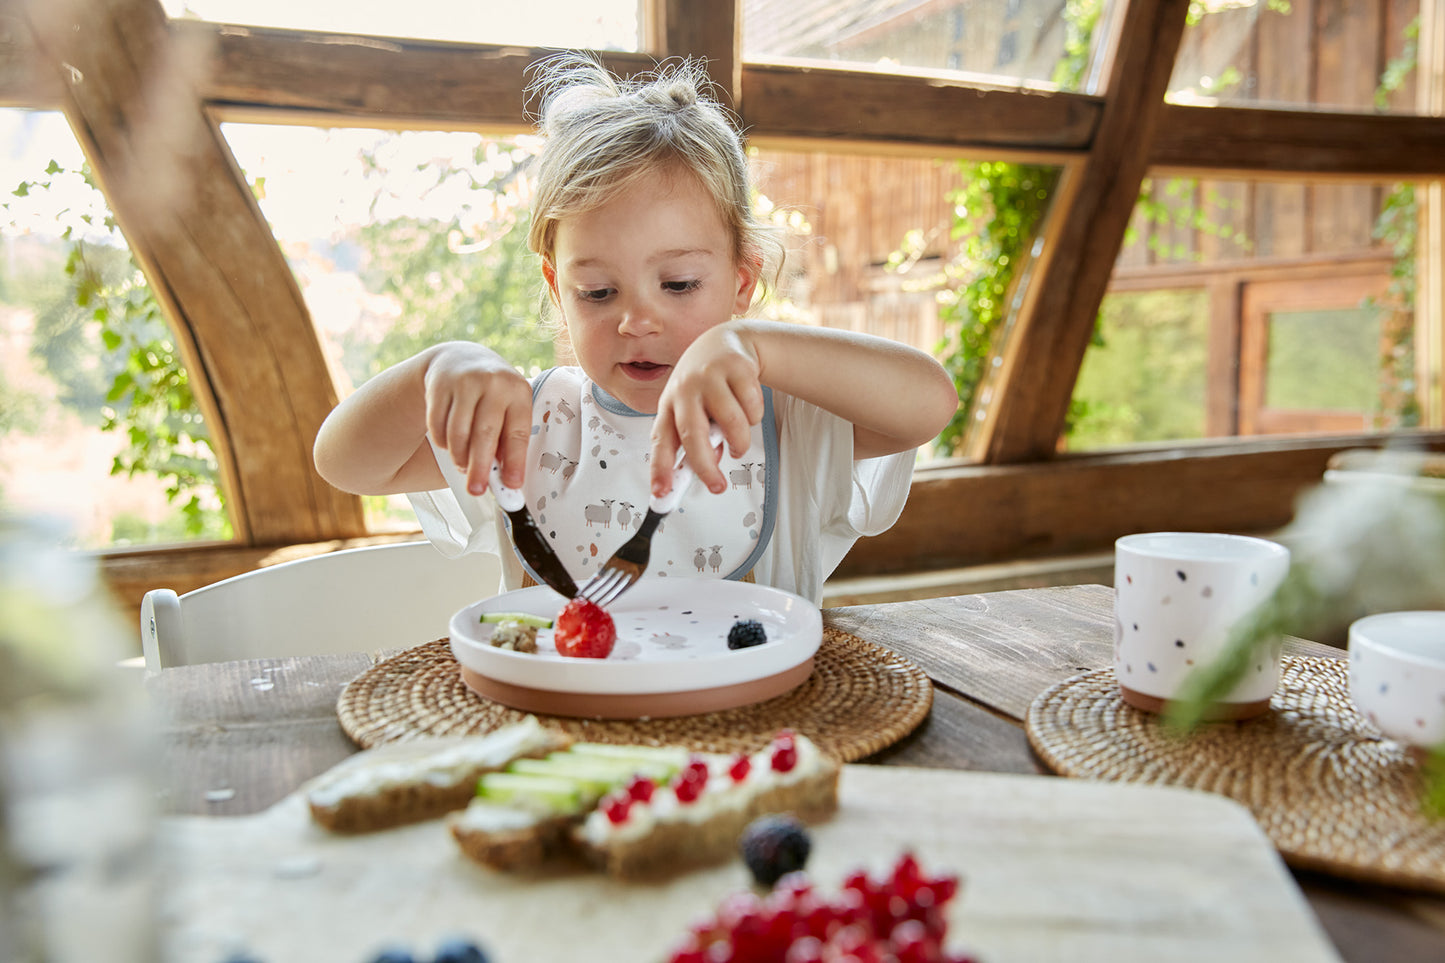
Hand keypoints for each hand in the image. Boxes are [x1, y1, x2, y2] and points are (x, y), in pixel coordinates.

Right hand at [422, 343, 532, 495]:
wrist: (460, 360)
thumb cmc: (492, 395)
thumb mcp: (509, 408)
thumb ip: (508, 440)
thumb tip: (506, 479)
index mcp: (518, 391)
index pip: (517, 433)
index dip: (514, 462)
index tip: (512, 485)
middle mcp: (493, 383)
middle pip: (484, 434)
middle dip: (480, 467)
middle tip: (477, 489)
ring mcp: (464, 382)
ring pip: (457, 433)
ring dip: (458, 456)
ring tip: (463, 465)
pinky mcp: (439, 386)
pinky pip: (437, 425)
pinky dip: (442, 442)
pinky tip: (449, 444)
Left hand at [651, 324, 764, 495]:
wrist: (724, 342)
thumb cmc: (705, 385)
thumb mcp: (694, 411)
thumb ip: (699, 439)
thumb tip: (709, 465)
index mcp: (669, 404)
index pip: (661, 441)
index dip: (660, 468)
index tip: (662, 493)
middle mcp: (685, 389)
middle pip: (692, 434)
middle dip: (705, 467)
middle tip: (717, 486)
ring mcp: (710, 377)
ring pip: (731, 423)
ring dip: (739, 442)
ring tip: (738, 443)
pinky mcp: (736, 368)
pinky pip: (752, 407)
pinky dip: (754, 417)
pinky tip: (747, 409)